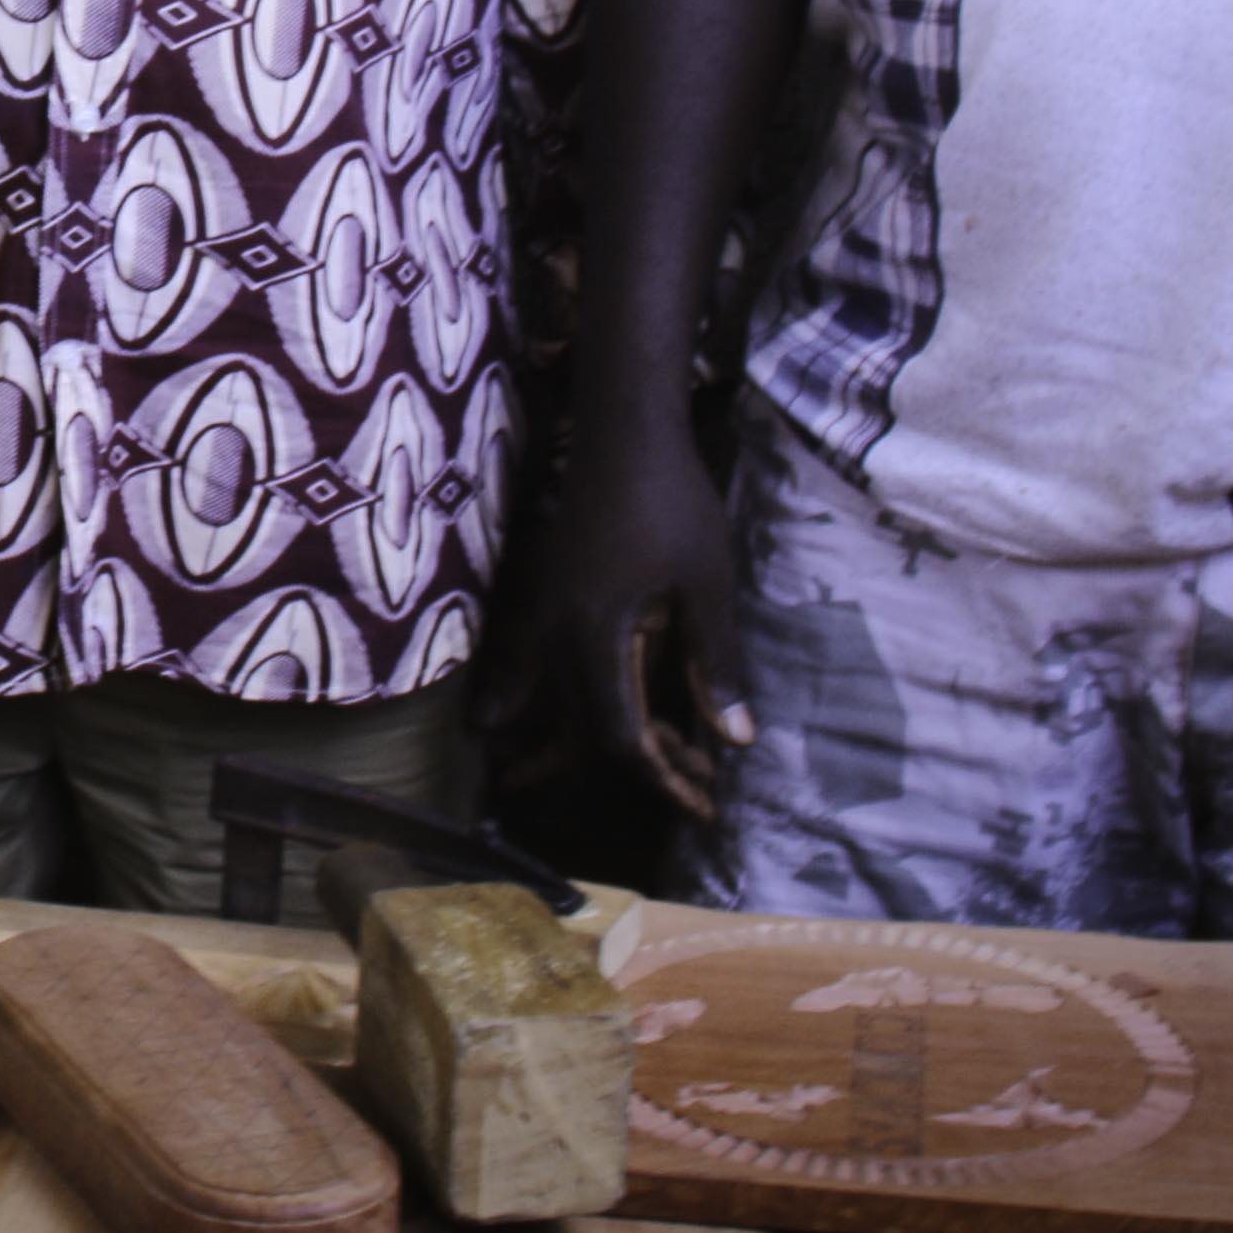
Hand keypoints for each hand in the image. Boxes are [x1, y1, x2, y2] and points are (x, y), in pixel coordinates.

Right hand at [524, 397, 753, 821]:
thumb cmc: (674, 502)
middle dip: (642, 765)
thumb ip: (716, 664)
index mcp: (598, 637)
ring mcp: (546, 617)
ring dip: (593, 742)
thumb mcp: (707, 585)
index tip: (704, 801)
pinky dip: (523, 702)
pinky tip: (496, 726)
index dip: (661, 775)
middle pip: (586, 729)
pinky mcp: (548, 600)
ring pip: (557, 704)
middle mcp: (560, 636)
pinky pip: (531, 669)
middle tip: (698, 788)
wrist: (625, 431)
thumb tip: (736, 741)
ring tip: (641, 769)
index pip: (619, 734)